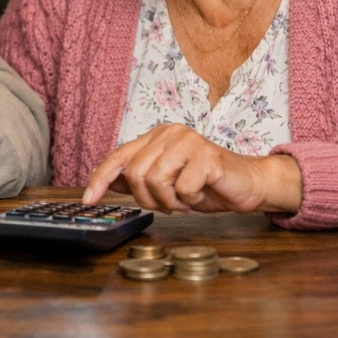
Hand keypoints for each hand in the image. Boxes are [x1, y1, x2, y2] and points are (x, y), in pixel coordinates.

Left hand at [81, 124, 301, 213]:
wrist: (249, 184)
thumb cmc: (207, 184)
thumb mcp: (167, 183)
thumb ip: (138, 180)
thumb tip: (106, 183)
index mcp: (157, 137)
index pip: (118, 156)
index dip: (100, 178)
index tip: (88, 200)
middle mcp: (170, 133)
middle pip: (135, 174)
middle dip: (149, 199)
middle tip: (170, 204)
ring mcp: (188, 141)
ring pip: (155, 181)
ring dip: (170, 201)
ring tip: (185, 199)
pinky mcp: (206, 156)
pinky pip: (182, 189)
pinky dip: (190, 200)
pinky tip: (201, 194)